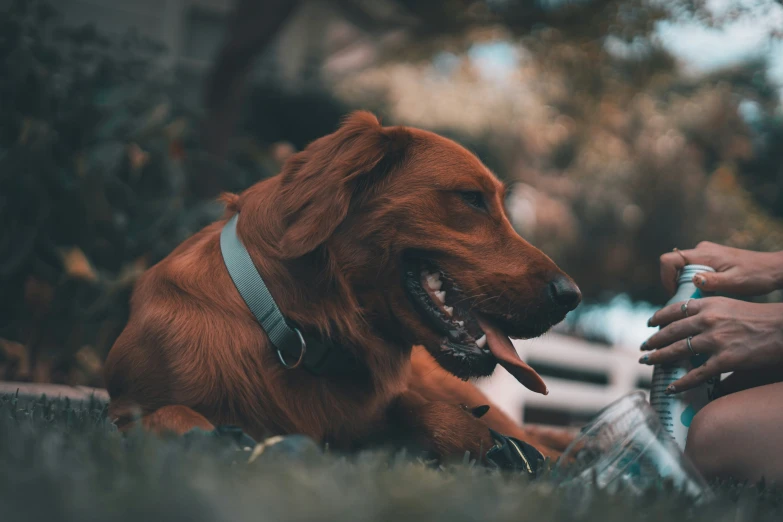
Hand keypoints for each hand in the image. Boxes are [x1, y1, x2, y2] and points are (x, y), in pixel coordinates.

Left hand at [641, 297, 782, 392]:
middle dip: (654, 340)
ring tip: (648, 362)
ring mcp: (715, 341)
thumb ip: (708, 310)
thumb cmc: (760, 317)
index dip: (658, 318)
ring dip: (659, 357)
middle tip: (643, 347)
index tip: (649, 324)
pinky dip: (682, 382)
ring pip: (678, 350)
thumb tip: (691, 322)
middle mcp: (707, 320)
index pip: (674, 310)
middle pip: (671, 331)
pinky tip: (672, 387)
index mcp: (708, 304)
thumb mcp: (729, 305)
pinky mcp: (725, 360)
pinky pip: (697, 374)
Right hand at [659, 242, 782, 295]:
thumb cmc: (757, 276)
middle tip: (689, 299)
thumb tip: (692, 280)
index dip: (665, 277)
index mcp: (704, 253)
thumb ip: (713, 281)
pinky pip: (692, 270)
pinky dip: (693, 282)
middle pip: (674, 266)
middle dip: (675, 284)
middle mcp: (701, 250)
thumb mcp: (736, 282)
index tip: (674, 293)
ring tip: (701, 297)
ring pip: (683, 269)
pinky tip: (708, 292)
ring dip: (685, 284)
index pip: (669, 260)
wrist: (774, 269)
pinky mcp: (710, 259)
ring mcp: (705, 253)